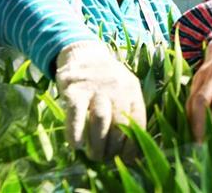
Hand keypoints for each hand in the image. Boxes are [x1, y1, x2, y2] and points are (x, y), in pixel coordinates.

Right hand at [55, 41, 145, 160]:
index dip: (134, 144)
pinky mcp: (74, 89)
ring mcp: (95, 88)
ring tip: (94, 156)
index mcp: (132, 89)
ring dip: (97, 144)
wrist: (83, 52)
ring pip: (101, 120)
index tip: (128, 159)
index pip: (138, 121)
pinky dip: (76, 133)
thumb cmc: (107, 79)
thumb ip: (128, 112)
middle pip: (120, 123)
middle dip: (114, 148)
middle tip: (106, 159)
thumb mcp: (125, 88)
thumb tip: (131, 150)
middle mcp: (117, 87)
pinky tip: (76, 145)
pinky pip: (76, 115)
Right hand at [186, 36, 211, 141]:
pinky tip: (191, 129)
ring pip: (191, 100)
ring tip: (194, 141)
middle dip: (199, 124)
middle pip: (202, 100)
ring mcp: (201, 76)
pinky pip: (188, 99)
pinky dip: (188, 115)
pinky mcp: (193, 79)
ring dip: (191, 122)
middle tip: (200, 145)